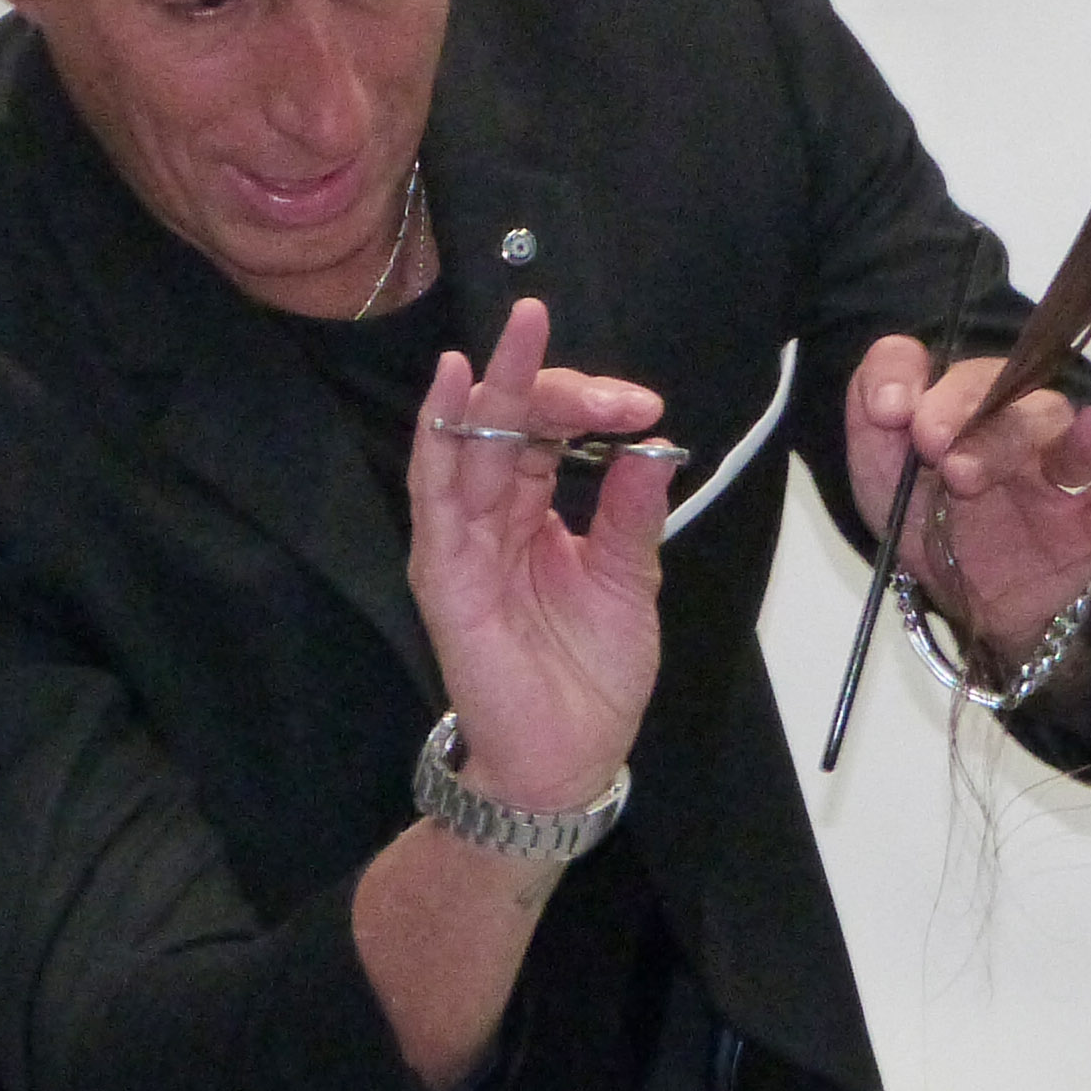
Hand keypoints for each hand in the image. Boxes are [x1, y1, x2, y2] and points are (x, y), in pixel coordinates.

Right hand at [407, 299, 676, 811]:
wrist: (568, 759)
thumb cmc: (590, 677)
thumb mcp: (628, 580)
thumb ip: (631, 511)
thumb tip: (655, 443)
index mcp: (532, 514)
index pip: (544, 433)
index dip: (589, 407)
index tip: (643, 406)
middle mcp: (490, 519)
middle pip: (504, 425)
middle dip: (541, 378)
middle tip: (563, 335)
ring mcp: (462, 542)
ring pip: (468, 442)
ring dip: (492, 385)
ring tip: (516, 331)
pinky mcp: (444, 573)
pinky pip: (436, 494)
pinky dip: (441, 437)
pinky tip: (454, 387)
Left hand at [843, 337, 1090, 660]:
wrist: (965, 599)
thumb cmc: (925, 521)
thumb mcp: (877, 477)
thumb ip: (871, 427)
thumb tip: (887, 397)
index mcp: (963, 408)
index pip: (950, 372)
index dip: (923, 382)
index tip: (892, 414)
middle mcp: (1014, 425)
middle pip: (1014, 401)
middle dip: (985, 425)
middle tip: (948, 463)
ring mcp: (1060, 471)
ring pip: (1069, 438)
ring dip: (1077, 436)